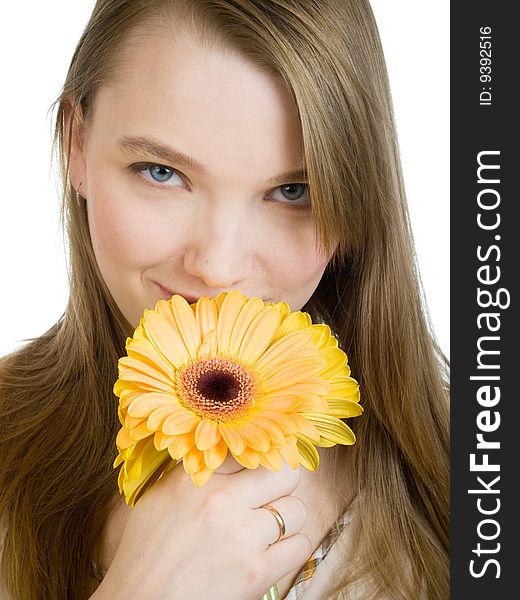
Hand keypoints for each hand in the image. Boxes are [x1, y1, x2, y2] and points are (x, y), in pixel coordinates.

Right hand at [90, 459, 309, 599]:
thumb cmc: (145, 553)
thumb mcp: (159, 497)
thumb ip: (193, 472)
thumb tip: (224, 454)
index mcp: (197, 478)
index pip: (249, 451)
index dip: (255, 461)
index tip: (256, 470)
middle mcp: (222, 500)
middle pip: (285, 473)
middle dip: (283, 484)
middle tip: (272, 494)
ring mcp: (242, 536)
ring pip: (297, 509)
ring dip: (287, 518)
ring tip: (268, 528)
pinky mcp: (257, 572)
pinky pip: (300, 545)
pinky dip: (292, 547)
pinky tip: (274, 551)